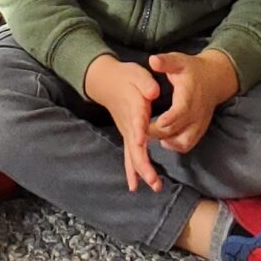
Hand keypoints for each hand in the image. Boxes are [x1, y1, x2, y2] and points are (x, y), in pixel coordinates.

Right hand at [84, 55, 165, 192]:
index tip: (141, 141)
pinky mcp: (127, 136)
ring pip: (132, 155)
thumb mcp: (137, 74)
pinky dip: (132, 172)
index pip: (136, 120)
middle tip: (153, 180)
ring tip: (154, 185)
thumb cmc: (126, 77)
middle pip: (135, 147)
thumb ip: (146, 83)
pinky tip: (135, 186)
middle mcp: (129, 124)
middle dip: (144, 164)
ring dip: (142, 171)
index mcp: (134, 107)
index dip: (138, 129)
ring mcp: (127, 132)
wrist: (106, 82)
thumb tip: (153, 92)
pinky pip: (129, 157)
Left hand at [145, 49, 237, 154]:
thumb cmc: (192, 69)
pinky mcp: (200, 131)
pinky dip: (175, 145)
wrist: (215, 79)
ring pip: (183, 142)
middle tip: (139, 130)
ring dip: (166, 141)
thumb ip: (166, 61)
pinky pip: (187, 145)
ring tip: (152, 135)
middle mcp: (196, 113)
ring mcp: (199, 124)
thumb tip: (152, 60)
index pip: (180, 111)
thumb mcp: (179, 60)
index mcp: (189, 95)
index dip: (168, 119)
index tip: (154, 123)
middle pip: (176, 129)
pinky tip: (163, 139)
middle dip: (156, 132)